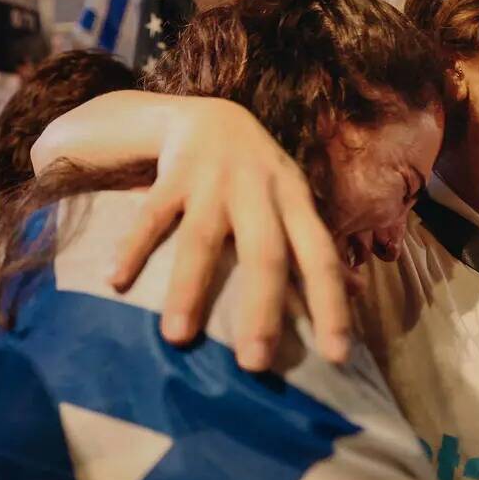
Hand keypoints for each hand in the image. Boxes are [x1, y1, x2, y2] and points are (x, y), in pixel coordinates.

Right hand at [110, 98, 352, 369]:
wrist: (212, 115)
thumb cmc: (260, 176)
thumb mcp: (295, 202)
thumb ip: (316, 246)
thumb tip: (361, 294)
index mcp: (295, 202)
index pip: (319, 256)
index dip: (331, 304)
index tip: (336, 357)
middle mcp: (258, 190)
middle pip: (264, 252)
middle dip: (261, 308)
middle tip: (254, 364)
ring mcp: (213, 180)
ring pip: (201, 239)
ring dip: (188, 288)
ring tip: (177, 338)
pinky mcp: (172, 173)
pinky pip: (151, 214)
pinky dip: (133, 248)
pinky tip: (117, 282)